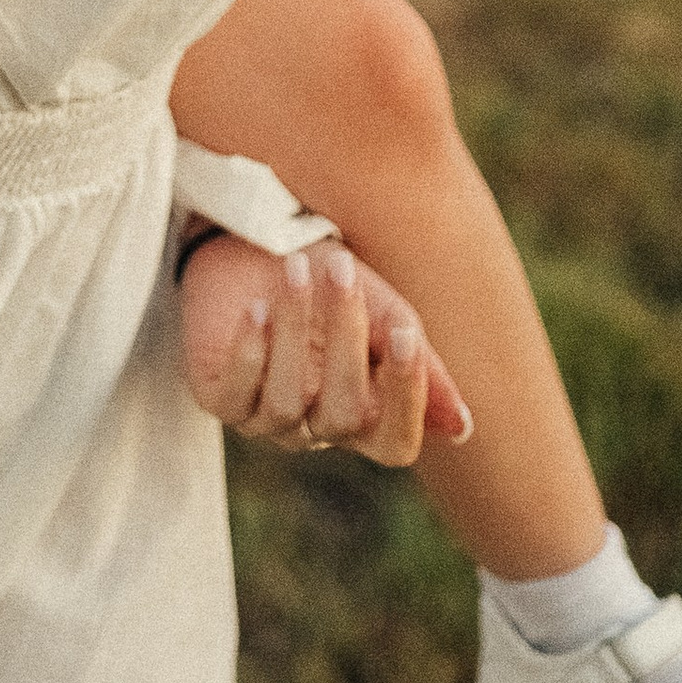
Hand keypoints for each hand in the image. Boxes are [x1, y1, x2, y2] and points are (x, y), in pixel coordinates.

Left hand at [179, 230, 466, 464]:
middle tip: (340, 267)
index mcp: (365, 416)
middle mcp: (317, 429)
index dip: (404, 399)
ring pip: (287, 406)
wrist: (257, 238)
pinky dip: (248, 353)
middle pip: (342, 415)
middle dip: (344, 336)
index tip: (405, 332)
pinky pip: (235, 398)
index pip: (395, 444)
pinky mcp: (219, 400)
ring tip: (295, 268)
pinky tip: (255, 308)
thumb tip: (462, 428)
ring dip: (293, 330)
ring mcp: (266, 420)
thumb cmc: (330, 279)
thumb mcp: (383, 311)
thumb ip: (420, 362)